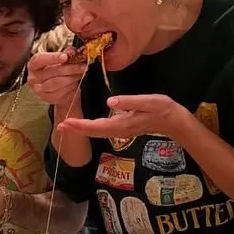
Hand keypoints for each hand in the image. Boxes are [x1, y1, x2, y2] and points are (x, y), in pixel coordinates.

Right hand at [28, 51, 87, 106]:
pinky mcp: (47, 98)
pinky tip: (75, 83)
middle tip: (82, 66)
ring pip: (58, 82)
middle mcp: (34, 77)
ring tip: (80, 74)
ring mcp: (39, 89)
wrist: (59, 89)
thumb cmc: (58, 72)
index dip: (52, 58)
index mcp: (34, 65)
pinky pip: (61, 92)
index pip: (40, 60)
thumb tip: (71, 51)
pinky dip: (71, 87)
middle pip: (52, 71)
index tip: (65, 57)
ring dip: (72, 77)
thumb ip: (66, 53)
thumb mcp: (61, 60)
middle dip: (70, 68)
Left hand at [57, 94, 189, 140]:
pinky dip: (89, 127)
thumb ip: (129, 102)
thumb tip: (110, 102)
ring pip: (96, 132)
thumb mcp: (148, 101)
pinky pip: (102, 129)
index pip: (96, 126)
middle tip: (59, 127)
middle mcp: (118, 130)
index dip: (80, 125)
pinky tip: (83, 124)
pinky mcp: (122, 127)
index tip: (66, 123)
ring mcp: (120, 130)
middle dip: (76, 129)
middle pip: (93, 132)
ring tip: (66, 126)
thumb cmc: (162, 109)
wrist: (174, 121)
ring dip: (81, 129)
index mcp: (122, 124)